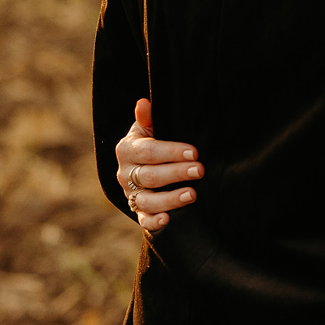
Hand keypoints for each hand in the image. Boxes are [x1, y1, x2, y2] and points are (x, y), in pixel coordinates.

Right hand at [115, 99, 202, 232]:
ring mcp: (130, 195)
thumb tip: (144, 103)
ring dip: (170, 199)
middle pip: (150, 176)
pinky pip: (143, 220)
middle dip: (177, 173)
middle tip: (200, 170)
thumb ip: (148, 118)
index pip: (149, 151)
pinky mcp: (137, 211)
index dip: (171, 152)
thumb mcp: (149, 128)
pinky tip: (169, 219)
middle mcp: (125, 174)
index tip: (194, 152)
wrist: (143, 164)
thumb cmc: (152, 142)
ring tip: (192, 194)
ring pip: (147, 200)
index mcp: (127, 149)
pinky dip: (154, 221)